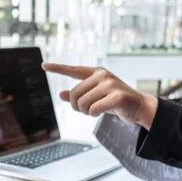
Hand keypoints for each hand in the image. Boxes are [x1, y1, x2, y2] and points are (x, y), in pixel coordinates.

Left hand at [42, 63, 157, 129]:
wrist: (138, 107)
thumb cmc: (115, 101)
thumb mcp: (95, 97)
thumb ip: (79, 95)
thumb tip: (61, 95)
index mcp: (96, 73)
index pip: (73, 70)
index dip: (57, 68)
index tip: (43, 65)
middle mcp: (102, 75)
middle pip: (74, 94)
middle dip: (77, 107)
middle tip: (87, 110)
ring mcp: (110, 84)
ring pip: (83, 103)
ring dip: (86, 112)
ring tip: (96, 110)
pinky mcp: (117, 96)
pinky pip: (94, 109)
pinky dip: (94, 114)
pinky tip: (102, 112)